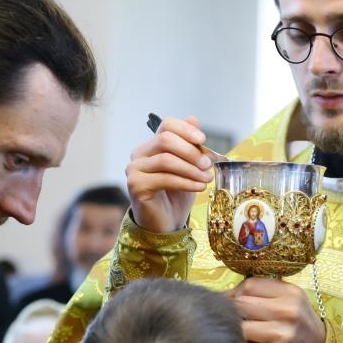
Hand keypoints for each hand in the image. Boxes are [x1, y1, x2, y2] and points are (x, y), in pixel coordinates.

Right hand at [126, 115, 213, 232]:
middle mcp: (139, 154)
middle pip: (165, 139)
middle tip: (208, 164)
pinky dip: (186, 182)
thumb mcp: (189, 168)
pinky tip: (199, 187)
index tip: (203, 140)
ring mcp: (134, 169)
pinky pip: (164, 178)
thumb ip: (190, 145)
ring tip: (207, 178)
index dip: (186, 129)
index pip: (166, 125)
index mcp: (151, 145)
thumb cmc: (176, 195)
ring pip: (166, 160)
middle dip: (191, 151)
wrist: (165, 223)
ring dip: (191, 169)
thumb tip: (194, 119)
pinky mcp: (135, 186)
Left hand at [226, 277, 325, 342]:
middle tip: (233, 320)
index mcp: (290, 293)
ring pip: (240, 327)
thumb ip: (261, 292)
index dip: (235, 293)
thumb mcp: (288, 299)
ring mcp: (282, 333)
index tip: (233, 302)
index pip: (250, 285)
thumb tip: (224, 295)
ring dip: (235, 332)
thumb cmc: (297, 322)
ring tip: (241, 334)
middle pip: (242, 304)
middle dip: (233, 313)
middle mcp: (288, 311)